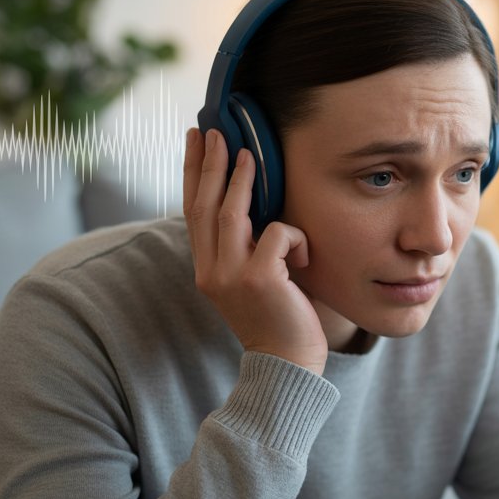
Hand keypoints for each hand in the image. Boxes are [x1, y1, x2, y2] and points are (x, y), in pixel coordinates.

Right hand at [183, 127, 327, 374]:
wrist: (287, 367)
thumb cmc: (281, 321)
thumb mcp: (256, 281)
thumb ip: (249, 249)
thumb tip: (258, 207)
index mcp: (208, 271)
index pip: (194, 212)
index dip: (194, 174)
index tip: (195, 141)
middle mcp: (211, 271)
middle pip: (204, 205)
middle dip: (208, 165)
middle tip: (213, 131)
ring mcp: (231, 275)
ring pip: (233, 213)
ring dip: (240, 180)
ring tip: (248, 153)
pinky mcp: (259, 279)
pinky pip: (277, 234)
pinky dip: (295, 237)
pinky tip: (304, 260)